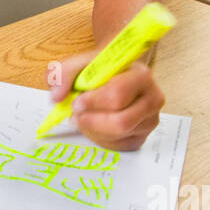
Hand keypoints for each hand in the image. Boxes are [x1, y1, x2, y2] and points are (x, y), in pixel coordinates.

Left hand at [47, 51, 164, 150]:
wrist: (116, 76)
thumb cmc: (100, 70)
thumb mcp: (80, 63)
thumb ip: (63, 73)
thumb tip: (56, 97)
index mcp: (141, 76)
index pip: (118, 95)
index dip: (93, 102)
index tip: (76, 102)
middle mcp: (153, 99)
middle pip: (121, 122)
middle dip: (92, 121)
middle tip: (75, 115)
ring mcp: (150, 120)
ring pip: (118, 136)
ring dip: (93, 130)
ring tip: (82, 118)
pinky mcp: (142, 136)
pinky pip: (118, 146)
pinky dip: (99, 138)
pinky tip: (92, 126)